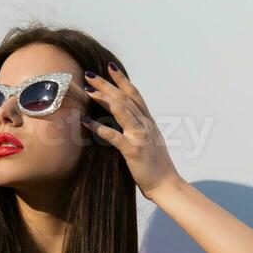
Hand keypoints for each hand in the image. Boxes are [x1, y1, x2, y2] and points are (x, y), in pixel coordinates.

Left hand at [81, 64, 183, 200]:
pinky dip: (98, 128)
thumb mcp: (150, 142)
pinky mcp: (133, 150)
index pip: (135, 95)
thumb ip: (139, 130)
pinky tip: (85, 121)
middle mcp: (145, 124)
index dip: (122, 80)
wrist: (167, 185)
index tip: (110, 68)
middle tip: (89, 74)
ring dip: (103, 98)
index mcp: (149, 122)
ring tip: (87, 90)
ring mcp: (140, 136)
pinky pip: (113, 136)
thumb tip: (125, 123)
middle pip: (124, 98)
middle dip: (106, 84)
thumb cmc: (156, 167)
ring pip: (121, 110)